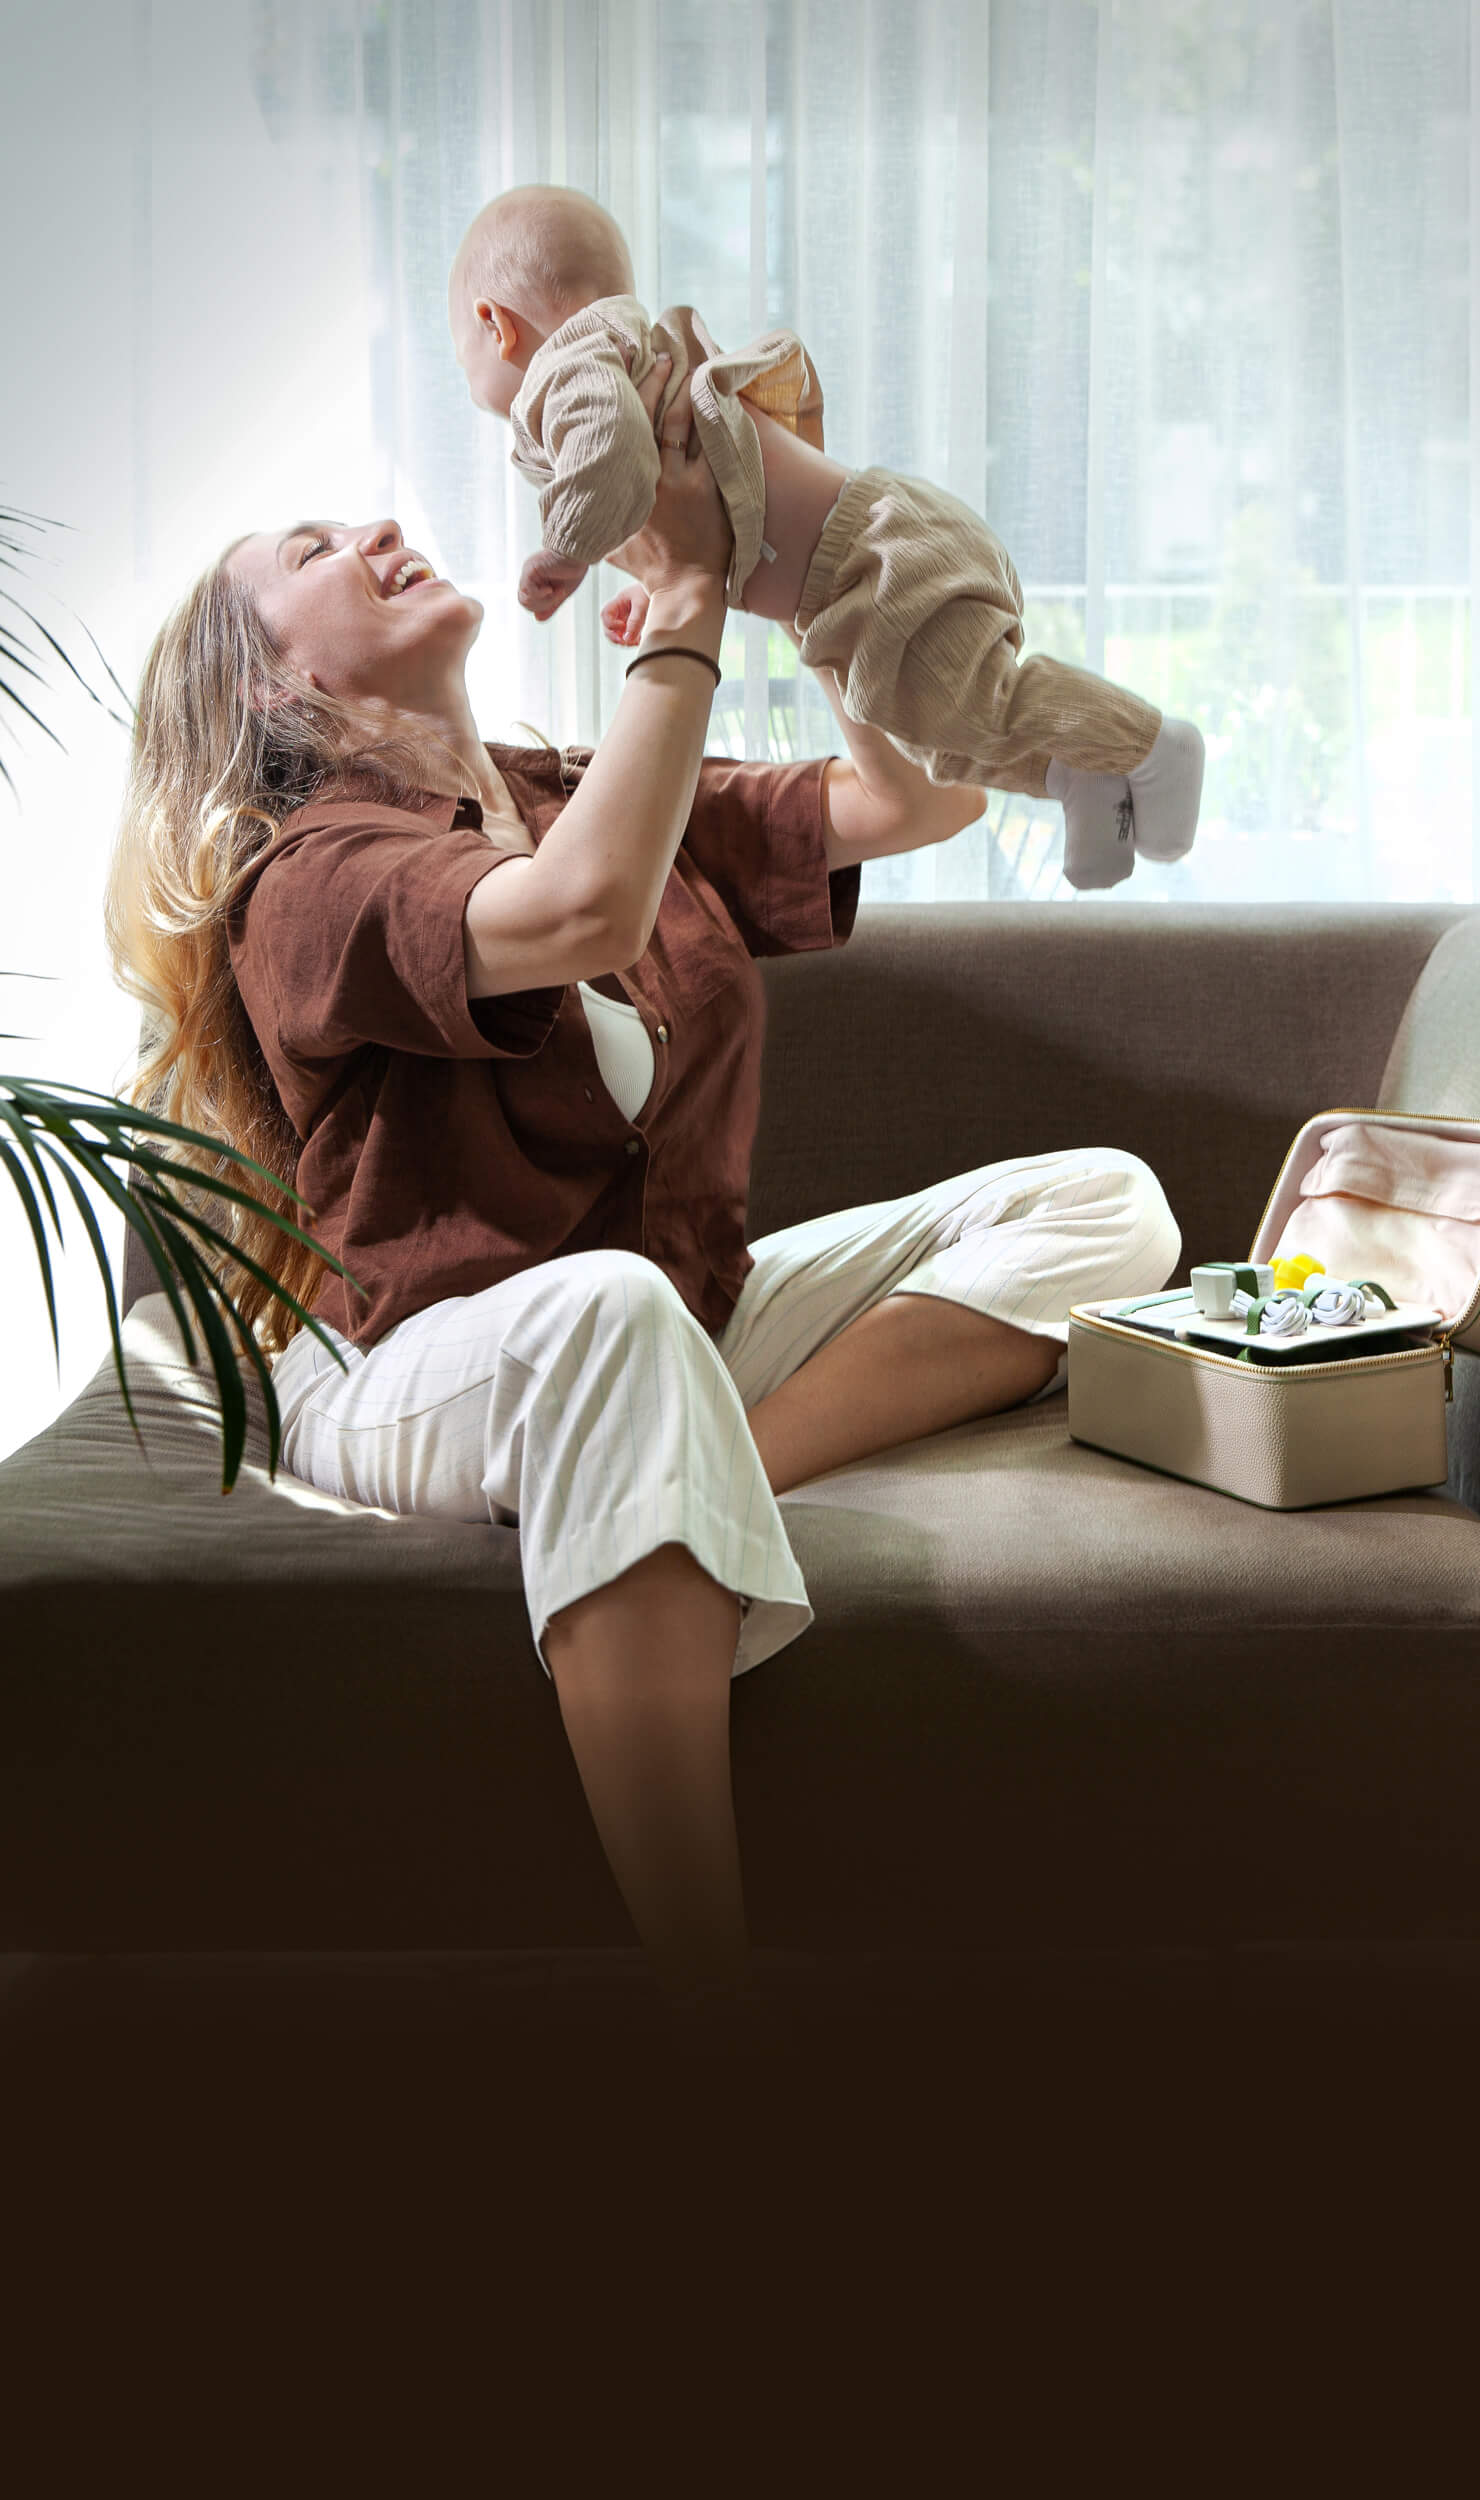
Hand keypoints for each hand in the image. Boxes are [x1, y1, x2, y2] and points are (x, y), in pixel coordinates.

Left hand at [519, 549, 588, 622]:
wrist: (578, 553)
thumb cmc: (573, 568)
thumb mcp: (561, 593)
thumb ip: (550, 605)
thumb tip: (538, 618)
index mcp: (535, 580)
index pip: (528, 602)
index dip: (541, 606)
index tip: (557, 596)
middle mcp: (529, 576)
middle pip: (524, 603)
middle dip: (541, 605)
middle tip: (556, 595)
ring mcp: (528, 572)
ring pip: (524, 599)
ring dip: (543, 600)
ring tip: (555, 591)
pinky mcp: (530, 570)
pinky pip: (528, 591)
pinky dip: (540, 594)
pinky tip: (550, 588)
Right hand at [601, 583, 650, 646]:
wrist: (664, 590)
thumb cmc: (651, 592)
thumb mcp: (642, 605)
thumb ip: (634, 621)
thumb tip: (626, 639)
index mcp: (619, 602)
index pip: (605, 614)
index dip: (610, 624)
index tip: (623, 626)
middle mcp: (620, 611)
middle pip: (608, 627)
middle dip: (615, 637)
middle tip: (626, 641)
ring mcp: (626, 619)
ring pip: (617, 635)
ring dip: (624, 641)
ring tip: (636, 641)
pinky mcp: (634, 626)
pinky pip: (628, 637)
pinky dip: (632, 641)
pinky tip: (641, 640)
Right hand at [606, 368, 732, 599]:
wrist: (684, 586)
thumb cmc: (646, 567)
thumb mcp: (608, 541)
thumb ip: (593, 517)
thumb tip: (569, 504)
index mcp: (623, 484)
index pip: (620, 431)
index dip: (622, 399)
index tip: (622, 370)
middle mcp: (648, 475)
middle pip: (650, 416)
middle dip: (653, 380)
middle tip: (657, 352)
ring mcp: (680, 479)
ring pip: (680, 423)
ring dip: (683, 391)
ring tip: (687, 363)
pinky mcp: (707, 486)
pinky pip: (710, 442)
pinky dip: (711, 417)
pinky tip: (713, 393)